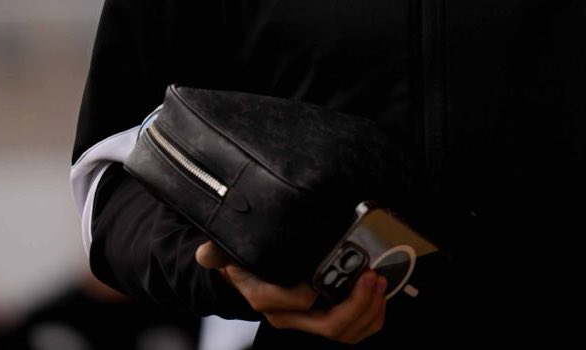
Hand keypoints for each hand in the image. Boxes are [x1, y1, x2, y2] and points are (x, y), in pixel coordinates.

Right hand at [196, 241, 386, 342]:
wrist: (246, 280)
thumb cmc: (243, 263)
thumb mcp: (228, 254)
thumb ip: (218, 252)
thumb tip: (205, 252)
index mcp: (267, 299)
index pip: (293, 302)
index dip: (311, 294)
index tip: (324, 274)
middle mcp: (290, 317)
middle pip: (329, 326)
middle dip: (356, 304)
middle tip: (371, 275)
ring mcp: (309, 322)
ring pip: (345, 333)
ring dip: (369, 310)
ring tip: (379, 280)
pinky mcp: (326, 320)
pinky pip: (353, 331)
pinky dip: (371, 317)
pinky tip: (379, 295)